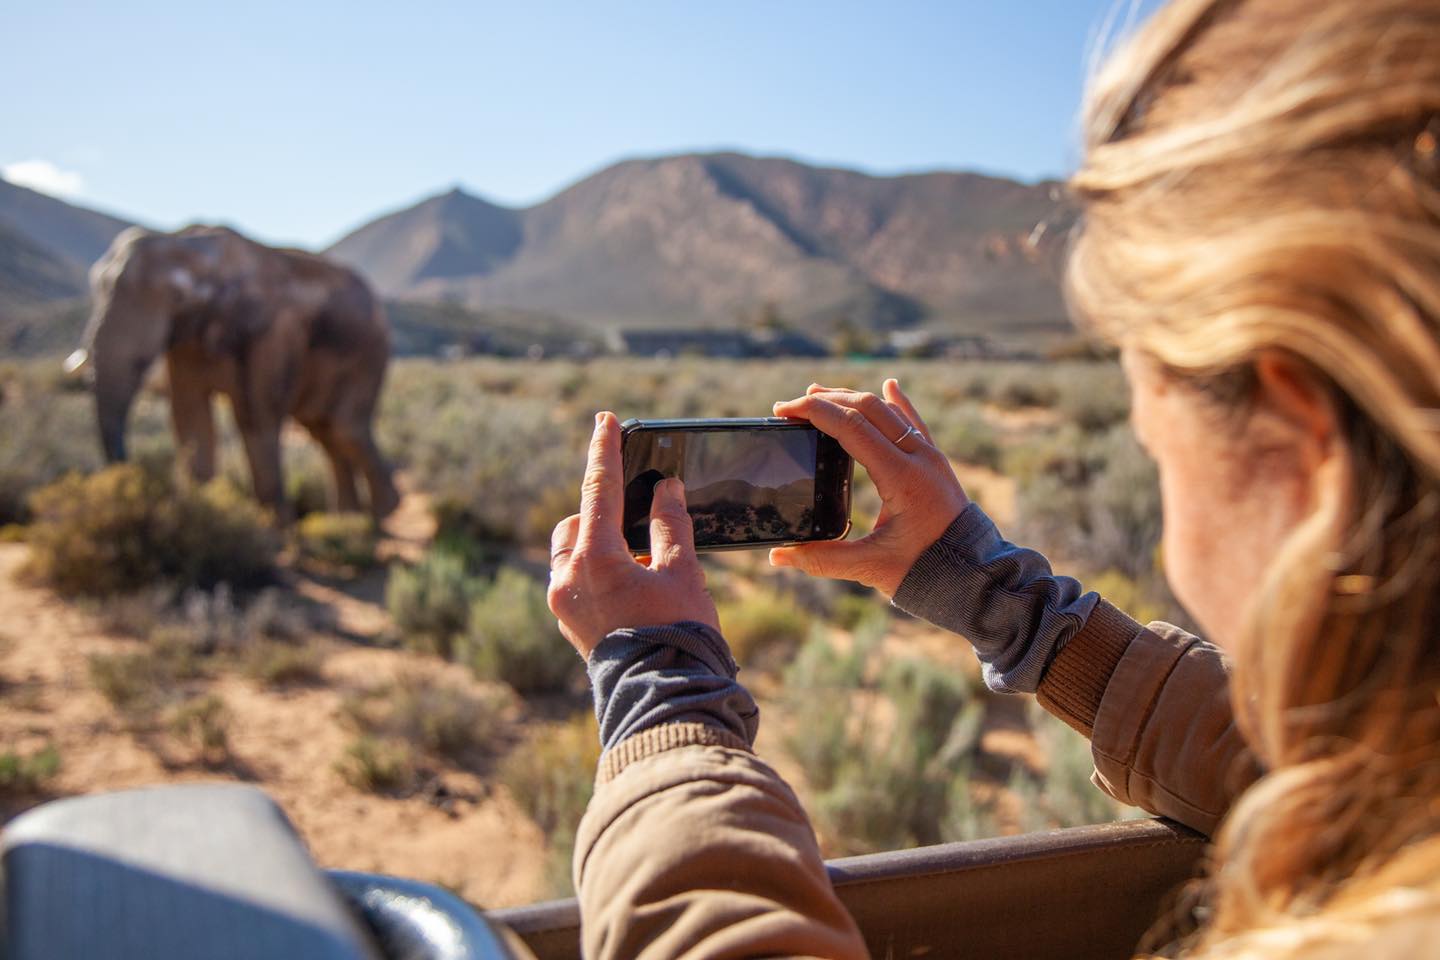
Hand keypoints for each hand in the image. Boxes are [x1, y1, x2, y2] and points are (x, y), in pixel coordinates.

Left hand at [548, 411, 719, 657]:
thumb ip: (671, 524)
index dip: (605, 451)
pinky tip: (631, 588)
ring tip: (639, 561)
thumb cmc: (679, 635)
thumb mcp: (683, 572)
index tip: (605, 420)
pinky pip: (575, 584)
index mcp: (595, 559)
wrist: (665, 700)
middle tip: (637, 518)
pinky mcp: (571, 628)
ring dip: (597, 546)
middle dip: (601, 514)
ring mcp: (565, 607)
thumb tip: (666, 488)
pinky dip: (597, 574)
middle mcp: (568, 580)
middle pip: (577, 524)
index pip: (598, 489)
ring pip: (571, 555)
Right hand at [770, 379, 969, 596]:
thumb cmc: (925, 571)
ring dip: (852, 398)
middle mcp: (918, 457)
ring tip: (820, 394)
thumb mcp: (870, 567)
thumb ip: (822, 560)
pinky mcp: (936, 462)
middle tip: (792, 405)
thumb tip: (778, 556)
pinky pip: (915, 422)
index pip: (851, 427)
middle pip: (867, 408)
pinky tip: (890, 384)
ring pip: (888, 411)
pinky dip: (898, 402)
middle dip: (826, 400)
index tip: (785, 411)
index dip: (814, 412)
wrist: (974, 576)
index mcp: (901, 477)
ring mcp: (930, 456)